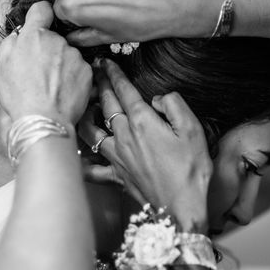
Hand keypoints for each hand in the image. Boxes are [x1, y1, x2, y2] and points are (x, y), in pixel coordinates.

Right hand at [0, 1, 91, 124]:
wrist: (43, 120)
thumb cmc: (19, 96)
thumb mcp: (1, 65)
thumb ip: (11, 42)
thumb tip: (20, 36)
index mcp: (33, 36)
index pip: (41, 9)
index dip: (39, 15)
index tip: (39, 22)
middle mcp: (57, 41)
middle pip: (53, 38)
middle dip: (47, 50)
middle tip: (37, 72)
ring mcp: (74, 56)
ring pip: (66, 55)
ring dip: (60, 65)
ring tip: (49, 87)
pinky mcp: (87, 71)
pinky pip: (78, 69)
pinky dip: (72, 78)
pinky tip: (61, 92)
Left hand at [79, 59, 211, 229]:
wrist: (181, 206)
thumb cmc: (190, 169)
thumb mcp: (192, 129)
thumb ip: (174, 105)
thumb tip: (158, 98)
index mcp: (142, 121)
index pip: (123, 90)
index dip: (114, 74)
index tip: (105, 62)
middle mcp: (123, 136)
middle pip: (105, 104)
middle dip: (98, 85)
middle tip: (92, 71)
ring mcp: (116, 156)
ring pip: (90, 131)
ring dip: (85, 115)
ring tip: (84, 106)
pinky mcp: (115, 175)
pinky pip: (91, 168)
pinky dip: (82, 160)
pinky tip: (76, 154)